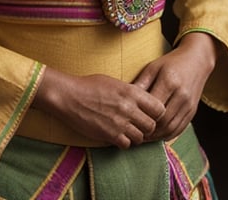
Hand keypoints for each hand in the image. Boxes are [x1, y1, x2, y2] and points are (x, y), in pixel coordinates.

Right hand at [33, 69, 165, 148]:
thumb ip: (131, 92)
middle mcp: (128, 107)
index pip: (159, 108)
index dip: (156, 113)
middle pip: (152, 125)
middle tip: (138, 125)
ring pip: (140, 137)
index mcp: (131, 91)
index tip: (149, 113)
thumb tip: (143, 99)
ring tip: (127, 130)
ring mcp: (119, 122)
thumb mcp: (114, 82)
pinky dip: (124, 142)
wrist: (69, 96)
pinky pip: (127, 145)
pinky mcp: (110, 135)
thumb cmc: (89, 85)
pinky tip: (117, 135)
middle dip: (147, 127)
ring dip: (135, 136)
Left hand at [133, 32, 217, 141]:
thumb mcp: (153, 67)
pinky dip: (167, 135)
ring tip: (143, 136)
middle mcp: (182, 95)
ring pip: (171, 128)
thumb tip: (127, 98)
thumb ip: (141, 83)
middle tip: (134, 132)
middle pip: (163, 121)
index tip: (130, 121)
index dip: (142, 117)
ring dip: (157, 136)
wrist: (196, 60)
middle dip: (148, 130)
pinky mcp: (193, 111)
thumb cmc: (171, 63)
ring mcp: (189, 105)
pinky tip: (156, 134)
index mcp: (170, 82)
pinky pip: (179, 129)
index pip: (153, 107)